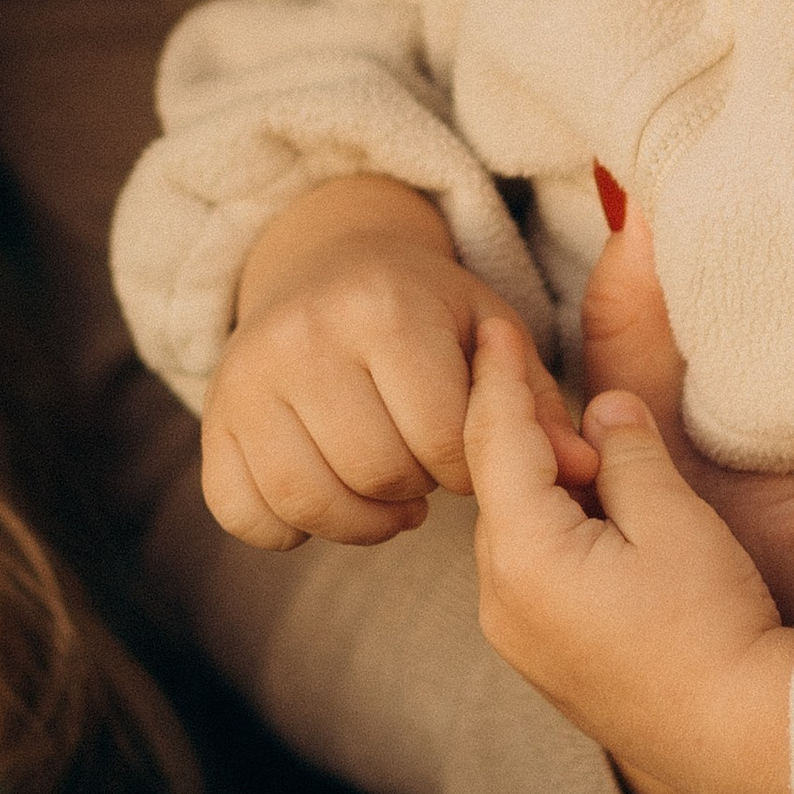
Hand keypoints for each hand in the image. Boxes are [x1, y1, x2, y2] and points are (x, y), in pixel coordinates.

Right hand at [205, 174, 565, 550]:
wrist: (322, 264)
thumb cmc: (423, 311)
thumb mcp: (487, 333)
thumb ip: (535, 404)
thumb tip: (583, 470)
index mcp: (382, 306)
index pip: (443, 437)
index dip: (469, 466)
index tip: (466, 450)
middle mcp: (303, 335)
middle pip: (378, 474)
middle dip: (417, 490)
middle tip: (423, 467)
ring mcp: (245, 379)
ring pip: (309, 503)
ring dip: (361, 521)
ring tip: (386, 491)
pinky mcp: (211, 419)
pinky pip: (242, 513)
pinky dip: (286, 529)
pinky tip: (323, 496)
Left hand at [465, 311, 793, 793]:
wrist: (744, 741)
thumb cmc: (716, 627)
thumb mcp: (674, 520)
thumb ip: (626, 453)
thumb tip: (601, 409)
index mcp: (521, 556)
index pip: (495, 439)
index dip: (497, 374)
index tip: (492, 325)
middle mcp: (499, 601)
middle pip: (499, 484)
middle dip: (526, 429)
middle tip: (561, 386)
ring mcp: (517, 638)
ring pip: (514, 527)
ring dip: (543, 481)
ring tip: (593, 451)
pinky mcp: (544, 660)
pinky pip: (530, 569)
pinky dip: (552, 527)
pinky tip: (597, 514)